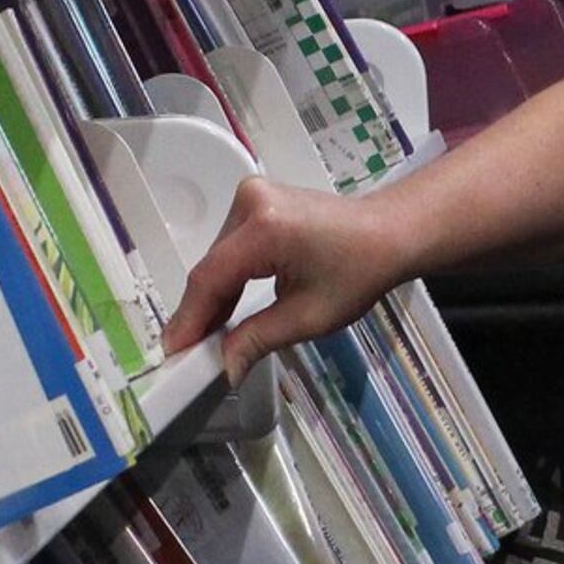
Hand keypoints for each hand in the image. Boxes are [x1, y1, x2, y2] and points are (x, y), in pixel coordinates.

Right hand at [160, 176, 414, 379]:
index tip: (174, 352)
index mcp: (265, 228)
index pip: (211, 278)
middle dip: (199, 312)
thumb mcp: (309, 316)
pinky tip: (223, 309)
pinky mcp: (256, 201)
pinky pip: (230, 247)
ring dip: (212, 297)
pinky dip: (226, 278)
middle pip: (211, 267)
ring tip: (204, 338)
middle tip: (188, 354)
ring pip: (217, 258)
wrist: (389, 233)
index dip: (190, 319)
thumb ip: (257, 339)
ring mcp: (252, 197)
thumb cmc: (360, 272)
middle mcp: (251, 203)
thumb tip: (223, 367)